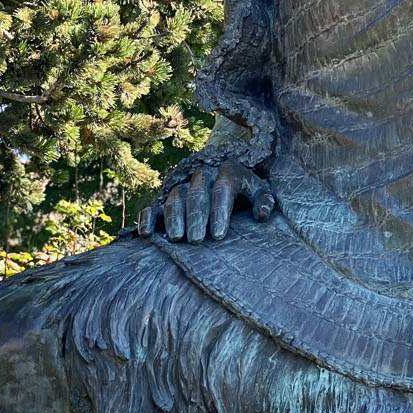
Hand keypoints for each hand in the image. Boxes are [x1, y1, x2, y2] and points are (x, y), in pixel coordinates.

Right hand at [137, 161, 274, 242]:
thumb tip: (261, 215)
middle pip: (197, 193)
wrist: (229, 181)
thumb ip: (265, 202)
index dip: (220, 211)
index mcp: (228, 171)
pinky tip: (147, 234)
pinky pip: (154, 205)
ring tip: (177, 239)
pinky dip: (148, 217)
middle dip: (196, 217)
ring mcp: (183, 184)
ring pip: (176, 196)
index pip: (223, 188)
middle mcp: (204, 174)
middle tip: (197, 240)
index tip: (219, 235)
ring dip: (174, 217)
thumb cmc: (248, 194)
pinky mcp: (166, 197)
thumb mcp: (260, 193)